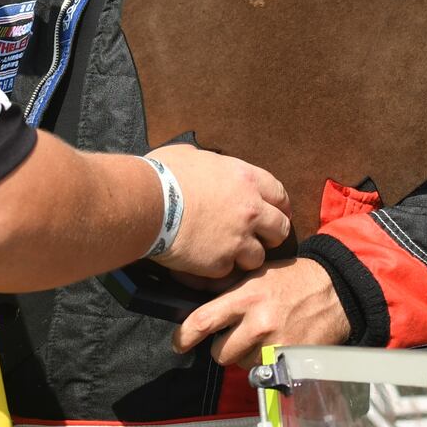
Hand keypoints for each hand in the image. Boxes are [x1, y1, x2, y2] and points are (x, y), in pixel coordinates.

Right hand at [146, 143, 290, 277]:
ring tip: (227, 254)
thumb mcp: (191, 155)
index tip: (276, 214)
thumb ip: (209, 164)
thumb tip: (203, 163)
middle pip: (280, 229)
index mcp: (245, 179)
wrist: (146, 203)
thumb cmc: (162, 174)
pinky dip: (218, 269)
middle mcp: (250, 210)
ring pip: (258, 257)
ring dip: (245, 256)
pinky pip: (228, 271)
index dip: (279, 207)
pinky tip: (204, 261)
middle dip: (271, 236)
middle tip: (258, 239)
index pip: (279, 194)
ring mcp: (237, 239)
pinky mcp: (220, 262)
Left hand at [171, 258, 349, 367]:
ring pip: (242, 365)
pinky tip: (276, 348)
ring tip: (263, 338)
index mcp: (246, 297)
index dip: (185, 336)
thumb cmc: (292, 280)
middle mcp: (258, 323)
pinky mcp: (292, 361)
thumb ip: (229, 293)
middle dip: (224, 347)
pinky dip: (266, 365)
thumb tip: (197, 303)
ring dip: (247, 357)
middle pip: (221, 353)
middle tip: (237, 336)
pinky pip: (265, 372)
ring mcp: (276, 344)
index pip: (204, 320)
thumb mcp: (257, 275)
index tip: (178, 344)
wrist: (334, 291)